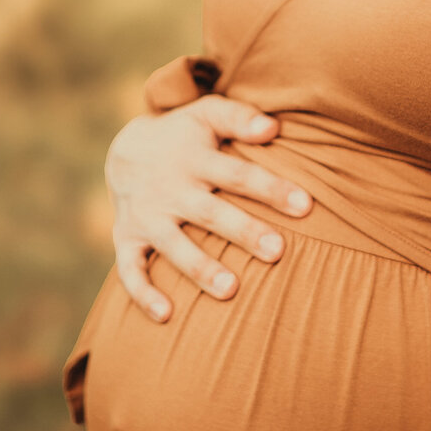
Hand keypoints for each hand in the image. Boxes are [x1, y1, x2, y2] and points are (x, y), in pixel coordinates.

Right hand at [105, 95, 313, 322]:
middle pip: (208, 213)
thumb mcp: (207, 114)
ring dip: (199, 268)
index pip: (237, 174)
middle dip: (242, 232)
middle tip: (276, 251)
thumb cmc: (185, 135)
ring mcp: (146, 217)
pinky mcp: (127, 239)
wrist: (124, 151)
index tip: (306, 206)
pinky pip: (130, 270)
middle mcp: (168, 189)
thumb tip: (274, 128)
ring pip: (173, 246)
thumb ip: (240, 118)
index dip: (270, 189)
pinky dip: (143, 294)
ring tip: (231, 290)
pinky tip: (167, 316)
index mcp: (193, 158)